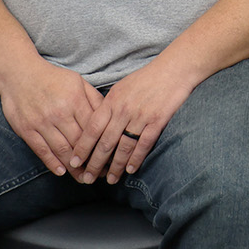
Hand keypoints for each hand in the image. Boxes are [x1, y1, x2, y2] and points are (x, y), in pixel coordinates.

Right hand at [0, 58, 102, 179]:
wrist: (20, 74)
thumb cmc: (53, 78)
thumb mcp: (78, 82)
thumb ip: (94, 98)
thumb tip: (110, 114)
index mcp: (75, 100)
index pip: (93, 128)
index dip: (103, 145)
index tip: (111, 158)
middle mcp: (60, 113)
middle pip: (79, 142)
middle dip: (91, 161)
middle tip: (100, 174)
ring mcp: (42, 123)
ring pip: (61, 150)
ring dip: (73, 167)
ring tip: (83, 178)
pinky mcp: (27, 129)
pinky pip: (42, 150)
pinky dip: (52, 163)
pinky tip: (61, 172)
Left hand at [72, 56, 200, 183]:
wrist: (174, 69)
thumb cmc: (147, 77)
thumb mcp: (122, 87)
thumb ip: (109, 105)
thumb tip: (96, 124)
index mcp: (112, 101)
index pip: (92, 129)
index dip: (82, 148)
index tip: (74, 163)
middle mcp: (123, 110)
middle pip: (105, 142)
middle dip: (95, 164)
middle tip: (88, 179)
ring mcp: (141, 116)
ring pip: (123, 147)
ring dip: (115, 166)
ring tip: (110, 179)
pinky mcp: (157, 121)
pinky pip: (143, 144)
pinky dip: (136, 159)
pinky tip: (130, 169)